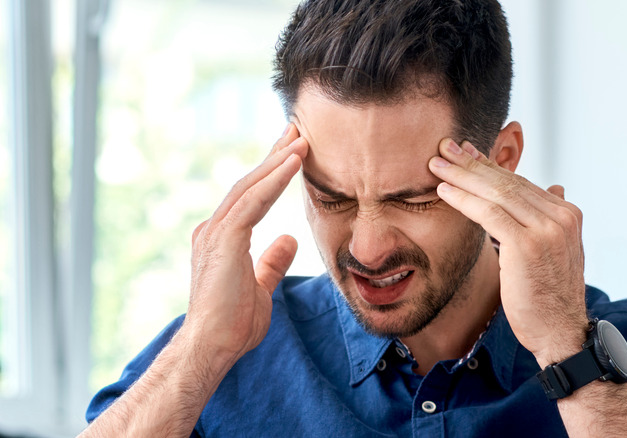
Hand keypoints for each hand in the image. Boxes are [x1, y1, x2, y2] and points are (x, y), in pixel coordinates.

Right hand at [182, 125, 308, 365]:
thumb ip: (272, 261)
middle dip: (274, 156)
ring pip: (250, 187)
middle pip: (249, 183)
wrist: (212, 347)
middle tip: (297, 130)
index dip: (272, 173)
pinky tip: (293, 163)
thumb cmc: (232, 324)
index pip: (251, 197)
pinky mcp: (223, 239)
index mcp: (222, 238)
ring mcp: (215, 232)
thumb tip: (289, 239)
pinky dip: (274, 180)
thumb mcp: (261, 286)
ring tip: (301, 139)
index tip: (293, 152)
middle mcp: (213, 229)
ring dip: (277, 161)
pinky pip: (253, 202)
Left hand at [428, 138, 588, 366]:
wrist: (560, 333)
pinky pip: (488, 213)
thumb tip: (554, 188)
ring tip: (436, 164)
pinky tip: (443, 191)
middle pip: (507, 182)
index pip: (520, 182)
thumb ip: (547, 219)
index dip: (489, 166)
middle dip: (471, 163)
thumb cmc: (549, 297)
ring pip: (496, 192)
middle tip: (444, 148)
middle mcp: (560, 216)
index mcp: (566, 214)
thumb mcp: (554, 251)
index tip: (465, 153)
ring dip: (462, 176)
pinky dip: (463, 199)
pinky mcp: (527, 244)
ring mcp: (546, 229)